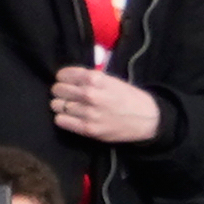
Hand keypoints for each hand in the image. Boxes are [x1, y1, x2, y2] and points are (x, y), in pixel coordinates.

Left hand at [48, 64, 162, 142]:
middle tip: (64, 94)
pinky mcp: (88, 129)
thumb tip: (67, 78)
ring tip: (66, 106)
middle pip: (58, 90)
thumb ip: (89, 78)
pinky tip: (68, 116)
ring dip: (59, 105)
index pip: (64, 75)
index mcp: (95, 78)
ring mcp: (88, 113)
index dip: (62, 77)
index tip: (63, 80)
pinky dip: (62, 118)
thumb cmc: (127, 96)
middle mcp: (90, 94)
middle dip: (59, 91)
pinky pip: (62, 121)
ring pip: (57, 106)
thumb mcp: (110, 79)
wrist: (145, 118)